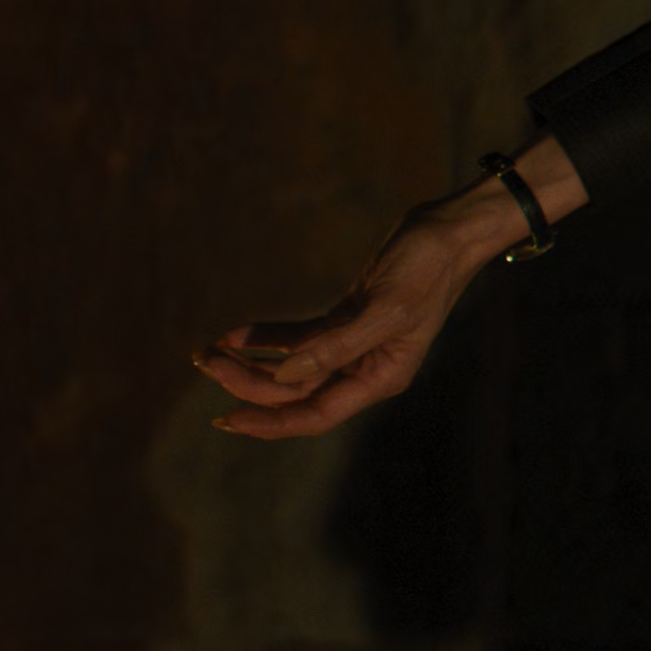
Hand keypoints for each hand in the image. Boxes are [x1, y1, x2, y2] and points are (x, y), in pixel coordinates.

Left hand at [190, 176, 514, 439]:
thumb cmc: (427, 268)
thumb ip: (334, 346)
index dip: (269, 420)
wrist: (449, 230)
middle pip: (295, 390)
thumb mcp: (384, 308)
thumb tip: (284, 375)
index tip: (225, 417)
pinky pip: (300, 338)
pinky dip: (267, 336)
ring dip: (250, 362)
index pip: (314, 414)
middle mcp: (366, 369)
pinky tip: (235, 334)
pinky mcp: (348, 318)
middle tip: (202, 362)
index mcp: (380, 377)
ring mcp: (356, 345)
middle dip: (247, 381)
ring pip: (293, 367)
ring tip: (206, 353)